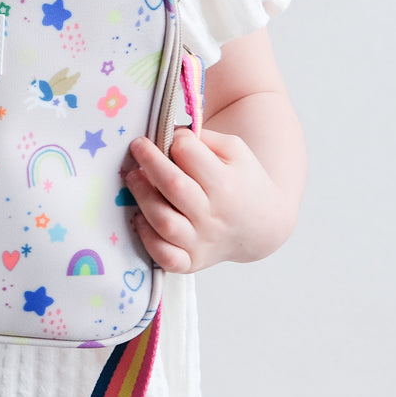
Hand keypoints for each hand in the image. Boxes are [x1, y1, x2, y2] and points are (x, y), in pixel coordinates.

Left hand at [124, 127, 294, 272]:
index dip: (175, 141)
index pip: (189, 154)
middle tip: (137, 146)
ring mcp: (202, 241)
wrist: (262, 226)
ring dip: (142, 197)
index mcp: (226, 184)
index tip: (167, 137)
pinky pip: (166, 257)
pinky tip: (140, 218)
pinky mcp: (191, 261)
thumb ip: (202, 139)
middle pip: (173, 186)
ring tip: (133, 177)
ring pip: (164, 222)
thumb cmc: (241, 180)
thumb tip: (167, 136)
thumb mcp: (234, 151)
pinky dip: (148, 239)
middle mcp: (213, 216)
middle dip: (150, 162)